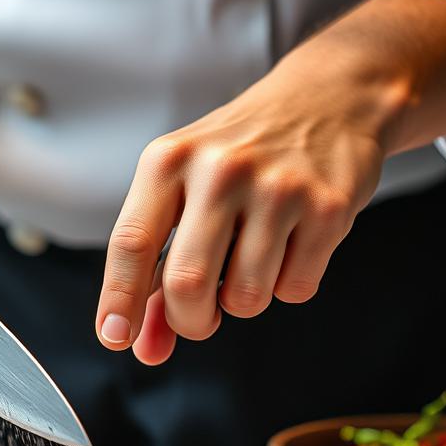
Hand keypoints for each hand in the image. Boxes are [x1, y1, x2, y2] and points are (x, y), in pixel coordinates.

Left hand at [95, 0, 445, 363]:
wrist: (329, 100)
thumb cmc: (245, 156)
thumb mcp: (189, 190)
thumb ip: (161, 268)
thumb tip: (144, 346)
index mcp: (170, 160)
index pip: (132, 243)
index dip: (119, 300)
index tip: (116, 339)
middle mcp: (220, 169)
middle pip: (187, 285)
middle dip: (191, 322)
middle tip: (200, 320)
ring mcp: (278, 188)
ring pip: (246, 299)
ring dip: (246, 301)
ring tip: (256, 260)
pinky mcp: (328, 208)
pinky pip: (295, 290)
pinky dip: (291, 283)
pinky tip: (296, 244)